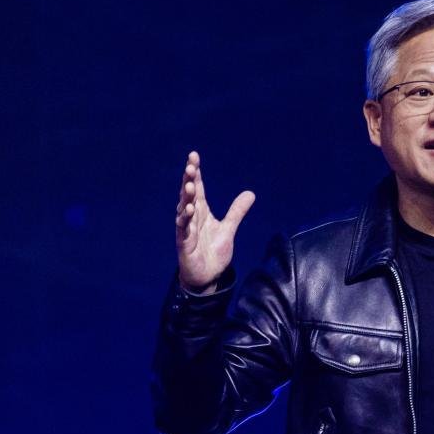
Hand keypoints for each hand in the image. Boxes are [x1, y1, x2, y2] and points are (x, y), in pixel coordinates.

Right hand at [175, 150, 255, 291]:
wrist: (208, 277)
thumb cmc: (213, 252)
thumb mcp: (228, 229)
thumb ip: (237, 211)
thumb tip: (250, 193)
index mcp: (201, 212)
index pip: (197, 188)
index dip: (195, 173)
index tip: (194, 156)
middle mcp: (192, 218)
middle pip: (188, 195)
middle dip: (188, 179)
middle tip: (190, 165)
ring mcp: (186, 230)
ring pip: (183, 209)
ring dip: (186, 198)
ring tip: (189, 185)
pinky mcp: (184, 243)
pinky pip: (183, 229)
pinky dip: (185, 220)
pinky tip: (188, 210)